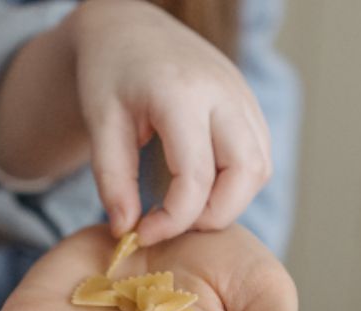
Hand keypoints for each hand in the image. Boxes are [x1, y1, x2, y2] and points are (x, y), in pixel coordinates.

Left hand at [71, 0, 271, 244]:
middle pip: (247, 174)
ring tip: (186, 206)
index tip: (143, 233)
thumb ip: (112, 179)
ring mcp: (243, 95)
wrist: (130, 27)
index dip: (173, 220)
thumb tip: (126, 230)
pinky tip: (201, 185)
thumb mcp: (100, 123)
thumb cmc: (109, 73)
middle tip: (174, 224)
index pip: (196, 178)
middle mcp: (223, 93)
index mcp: (181, 94)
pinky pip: (259, 155)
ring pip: (261, 168)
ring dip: (230, 200)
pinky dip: (237, 182)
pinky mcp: (249, 103)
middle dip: (214, 215)